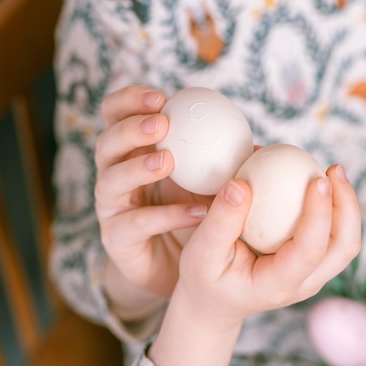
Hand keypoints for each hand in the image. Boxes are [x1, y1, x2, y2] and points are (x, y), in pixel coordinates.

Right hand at [94, 85, 212, 318]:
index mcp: (131, 153)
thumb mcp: (203, 183)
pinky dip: (166, 215)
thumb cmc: (189, 215)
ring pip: (111, 181)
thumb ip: (218, 161)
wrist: (173, 269)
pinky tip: (195, 211)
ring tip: (168, 160)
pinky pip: (136, 224)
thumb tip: (259, 148)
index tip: (161, 97)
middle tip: (162, 124)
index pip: (115, 115)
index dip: (130, 100)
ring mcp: (111, 209)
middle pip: (106, 144)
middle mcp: (114, 176)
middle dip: (131, 129)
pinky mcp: (116, 241)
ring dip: (139, 167)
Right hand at [149, 164, 360, 365]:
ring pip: (347, 241)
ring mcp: (312, 276)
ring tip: (333, 171)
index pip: (310, 250)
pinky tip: (317, 182)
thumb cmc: (205, 277)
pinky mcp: (311, 263)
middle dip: (347, 206)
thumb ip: (220, 221)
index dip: (319, 213)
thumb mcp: (200, 252)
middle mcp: (303, 284)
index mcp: (277, 285)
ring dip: (346, 205)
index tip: (316, 178)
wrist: (215, 301)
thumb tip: (240, 184)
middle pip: (344, 247)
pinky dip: (334, 207)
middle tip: (333, 169)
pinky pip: (335, 235)